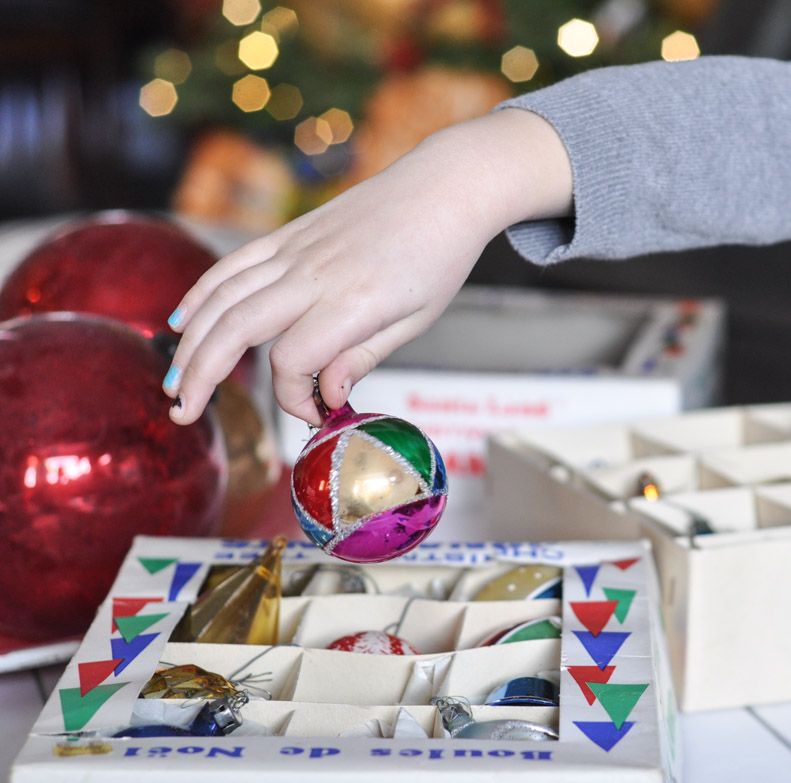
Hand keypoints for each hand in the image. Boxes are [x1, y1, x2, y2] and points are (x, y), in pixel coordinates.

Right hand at [162, 109, 572, 425]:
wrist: (444, 187)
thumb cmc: (439, 256)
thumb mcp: (416, 320)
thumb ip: (362, 358)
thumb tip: (324, 397)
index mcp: (352, 302)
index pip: (292, 360)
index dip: (292, 396)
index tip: (315, 412)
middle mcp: (313, 274)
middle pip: (236, 329)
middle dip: (202, 376)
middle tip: (184, 414)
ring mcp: (295, 249)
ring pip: (223, 296)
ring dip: (189, 340)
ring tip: (174, 380)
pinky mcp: (289, 233)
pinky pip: (233, 264)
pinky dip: (201, 292)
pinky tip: (181, 320)